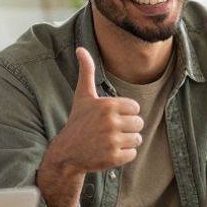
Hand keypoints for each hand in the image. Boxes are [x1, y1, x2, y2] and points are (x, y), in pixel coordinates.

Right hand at [35, 48, 142, 206]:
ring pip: (137, 139)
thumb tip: (80, 48)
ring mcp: (112, 141)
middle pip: (139, 123)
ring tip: (110, 141)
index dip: (125, 113)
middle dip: (128, 128)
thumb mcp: (83, 96)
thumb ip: (86, 71)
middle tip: (110, 131)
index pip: (136, 108)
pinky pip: (133, 154)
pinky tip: (109, 152)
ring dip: (127, 142)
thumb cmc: (78, 121)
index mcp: (107, 105)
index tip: (111, 117)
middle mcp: (110, 122)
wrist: (67, 152)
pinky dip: (124, 155)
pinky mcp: (113, 158)